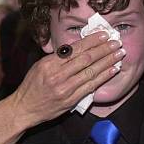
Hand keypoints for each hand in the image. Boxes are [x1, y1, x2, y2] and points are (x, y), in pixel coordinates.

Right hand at [8, 32, 123, 129]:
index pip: (74, 49)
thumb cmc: (31, 86)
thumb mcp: (39, 66)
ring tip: (119, 53)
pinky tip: (113, 69)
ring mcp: (65, 89)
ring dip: (107, 61)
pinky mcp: (70, 100)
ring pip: (91, 72)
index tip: (103, 35)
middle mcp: (57, 76)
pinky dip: (104, 77)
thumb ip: (57, 58)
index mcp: (48, 64)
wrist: (24, 109)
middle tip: (116, 42)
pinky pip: (91, 86)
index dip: (91, 41)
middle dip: (103, 49)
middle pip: (85, 59)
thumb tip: (77, 47)